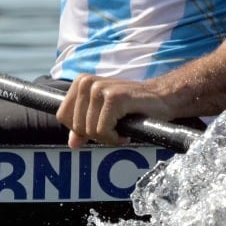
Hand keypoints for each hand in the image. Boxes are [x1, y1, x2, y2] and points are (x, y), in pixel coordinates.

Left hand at [56, 73, 172, 147]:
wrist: (162, 98)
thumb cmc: (133, 107)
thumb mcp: (104, 116)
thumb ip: (85, 128)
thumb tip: (72, 144)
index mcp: (81, 82)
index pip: (63, 116)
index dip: (80, 130)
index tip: (100, 127)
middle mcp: (87, 82)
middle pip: (76, 126)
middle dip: (96, 135)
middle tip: (115, 128)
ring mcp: (100, 88)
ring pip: (89, 131)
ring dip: (108, 137)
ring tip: (122, 127)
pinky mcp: (114, 97)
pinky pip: (103, 131)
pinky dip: (115, 138)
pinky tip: (127, 130)